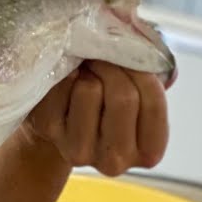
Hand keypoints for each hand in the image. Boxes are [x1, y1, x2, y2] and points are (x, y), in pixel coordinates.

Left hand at [20, 60, 169, 175]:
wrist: (62, 119)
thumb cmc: (107, 104)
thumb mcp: (137, 97)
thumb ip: (146, 78)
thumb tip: (138, 40)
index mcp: (148, 154)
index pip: (154, 103)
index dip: (142, 73)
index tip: (128, 61)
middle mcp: (114, 161)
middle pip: (123, 97)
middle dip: (114, 68)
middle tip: (103, 59)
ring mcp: (78, 150)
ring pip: (89, 90)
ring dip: (88, 72)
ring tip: (86, 73)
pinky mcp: (48, 131)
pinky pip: (60, 87)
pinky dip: (65, 74)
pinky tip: (66, 80)